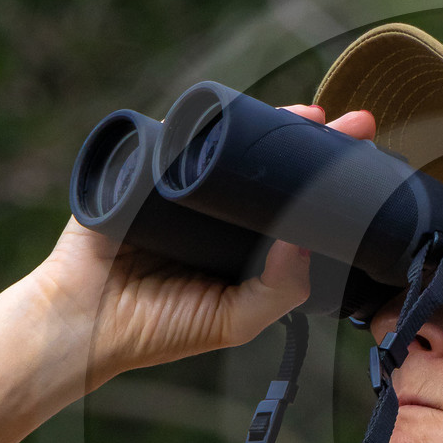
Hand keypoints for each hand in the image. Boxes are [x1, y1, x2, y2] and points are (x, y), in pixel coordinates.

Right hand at [30, 105, 377, 387]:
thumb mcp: (234, 319)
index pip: (291, 199)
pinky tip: (233, 114)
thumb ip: (280, 289)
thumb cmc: (156, 329)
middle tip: (348, 122)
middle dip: (308, 138)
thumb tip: (311, 241)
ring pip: (226, 142)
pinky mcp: (140, 168)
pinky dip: (201, 121)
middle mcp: (213, 207)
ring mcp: (176, 184)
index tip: (362, 156)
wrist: (81, 324)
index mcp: (240, 241)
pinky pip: (174, 137)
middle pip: (266, 161)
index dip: (325, 178)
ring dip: (266, 122)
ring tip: (306, 115)